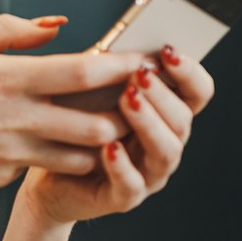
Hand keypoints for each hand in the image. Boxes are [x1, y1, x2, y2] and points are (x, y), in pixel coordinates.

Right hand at [0, 14, 145, 193]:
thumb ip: (11, 30)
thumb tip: (59, 25)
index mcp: (6, 79)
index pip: (80, 74)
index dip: (119, 68)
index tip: (144, 61)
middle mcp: (14, 120)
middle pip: (93, 125)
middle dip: (124, 117)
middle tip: (139, 103)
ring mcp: (8, 155)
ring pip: (76, 156)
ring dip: (98, 145)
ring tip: (109, 127)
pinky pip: (36, 166)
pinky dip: (50, 155)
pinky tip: (46, 143)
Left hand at [19, 44, 216, 226]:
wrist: (44, 173)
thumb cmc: (73, 124)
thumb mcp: (92, 88)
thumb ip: (113, 68)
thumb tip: (127, 43)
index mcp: (165, 115)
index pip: (197, 92)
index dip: (190, 72)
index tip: (169, 51)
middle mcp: (165, 145)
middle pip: (183, 120)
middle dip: (163, 95)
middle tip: (140, 74)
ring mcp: (148, 174)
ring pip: (166, 152)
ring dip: (149, 123)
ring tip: (128, 100)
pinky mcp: (123, 198)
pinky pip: (132, 185)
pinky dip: (123, 165)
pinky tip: (109, 146)